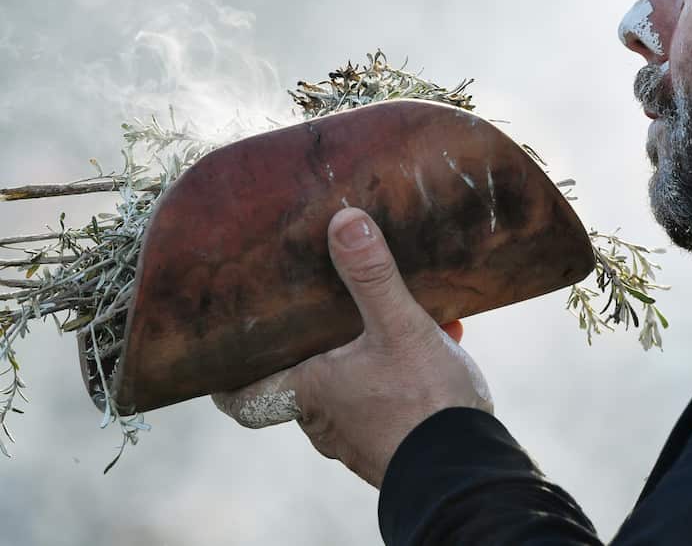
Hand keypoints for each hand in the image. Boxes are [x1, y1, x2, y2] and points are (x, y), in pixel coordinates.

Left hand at [212, 206, 493, 487]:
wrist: (465, 470)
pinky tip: (446, 342)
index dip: (228, 376)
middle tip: (333, 306)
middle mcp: (323, 421)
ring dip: (373, 352)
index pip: (242, 396)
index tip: (223, 352)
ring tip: (407, 318)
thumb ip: (372, 276)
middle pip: (302, 379)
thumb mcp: (399, 327)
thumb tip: (345, 223)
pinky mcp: (394, 444)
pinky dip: (406, 372)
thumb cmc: (422, 404)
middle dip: (322, 342)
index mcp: (308, 392)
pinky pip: (390, 400)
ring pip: (351, 385)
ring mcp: (359, 437)